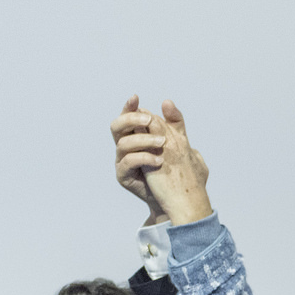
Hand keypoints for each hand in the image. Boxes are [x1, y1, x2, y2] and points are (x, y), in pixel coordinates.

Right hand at [113, 97, 213, 224]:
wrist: (175, 197)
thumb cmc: (174, 169)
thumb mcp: (178, 143)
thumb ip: (174, 124)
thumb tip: (167, 102)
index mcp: (136, 135)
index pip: (128, 117)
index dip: (129, 106)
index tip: (136, 97)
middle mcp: (125, 147)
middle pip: (117, 127)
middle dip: (131, 119)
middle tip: (149, 119)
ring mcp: (122, 161)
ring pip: (122, 144)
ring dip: (143, 140)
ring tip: (162, 143)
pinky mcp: (123, 176)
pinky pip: (127, 163)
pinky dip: (144, 158)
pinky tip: (159, 160)